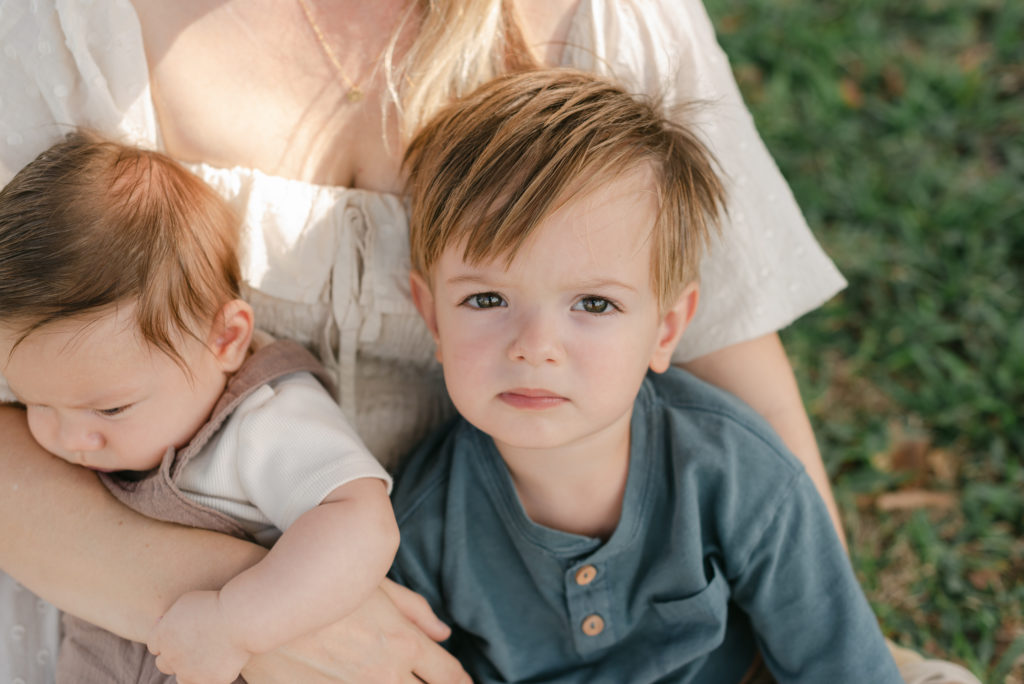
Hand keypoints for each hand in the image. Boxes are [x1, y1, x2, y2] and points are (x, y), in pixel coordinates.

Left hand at [148, 589, 250, 683]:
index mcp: (162, 636)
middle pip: (163, 664)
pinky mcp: (210, 681)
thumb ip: (170, 617)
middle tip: (194, 644)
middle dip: (175, 655)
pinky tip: (224, 659)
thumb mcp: (186, 602)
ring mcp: (190, 672)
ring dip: (190, 669)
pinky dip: (213, 673)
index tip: (183, 632)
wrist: (240, 618)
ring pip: (182, 678)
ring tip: (207, 655)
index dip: (168, 639)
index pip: (154, 645)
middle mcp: (171, 658)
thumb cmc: (215, 603)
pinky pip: (207, 680)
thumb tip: (162, 623)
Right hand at [243, 580, 469, 683]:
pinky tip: (362, 682)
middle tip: (428, 681)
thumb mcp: (376, 586)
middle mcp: (383, 674)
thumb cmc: (323, 587)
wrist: (262, 606)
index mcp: (403, 643)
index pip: (449, 676)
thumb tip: (443, 634)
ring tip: (389, 679)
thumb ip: (415, 611)